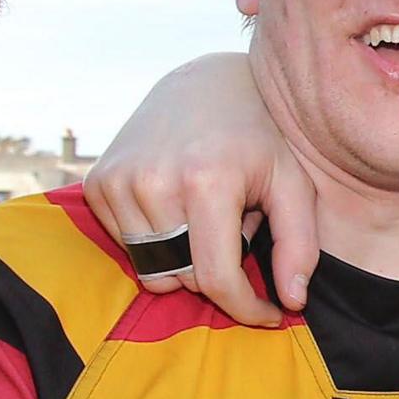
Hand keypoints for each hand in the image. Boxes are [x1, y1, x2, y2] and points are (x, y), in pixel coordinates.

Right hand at [80, 52, 322, 324]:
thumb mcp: (293, 183)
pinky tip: (177, 208)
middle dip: (218, 273)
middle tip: (238, 232)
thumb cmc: (258, 138)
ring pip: (153, 272)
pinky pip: (128, 249)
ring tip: (208, 218)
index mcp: (206, 179)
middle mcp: (154, 180)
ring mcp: (119, 180)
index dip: (245, 309)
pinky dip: (156, 245)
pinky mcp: (98, 183)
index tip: (270, 315)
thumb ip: (300, 245)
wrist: (203, 83)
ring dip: (185, 261)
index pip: (216, 279)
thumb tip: (293, 303)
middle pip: (184, 278)